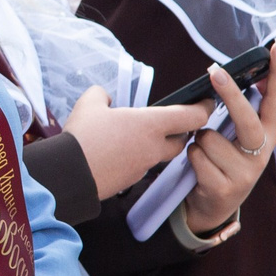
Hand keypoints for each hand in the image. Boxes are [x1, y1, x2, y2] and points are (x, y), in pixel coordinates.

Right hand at [61, 87, 211, 200]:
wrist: (68, 175)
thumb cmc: (82, 137)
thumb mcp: (89, 104)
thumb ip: (101, 95)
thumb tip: (103, 97)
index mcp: (149, 124)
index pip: (191, 117)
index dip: (203, 109)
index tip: (207, 103)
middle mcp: (153, 147)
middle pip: (181, 139)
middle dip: (182, 130)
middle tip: (174, 120)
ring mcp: (143, 166)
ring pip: (161, 154)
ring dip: (158, 144)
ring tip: (140, 135)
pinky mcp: (130, 180)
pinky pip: (142, 165)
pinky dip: (138, 157)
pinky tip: (120, 151)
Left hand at [182, 41, 275, 236]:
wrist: (213, 208)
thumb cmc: (223, 163)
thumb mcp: (237, 139)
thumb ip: (239, 113)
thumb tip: (226, 74)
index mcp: (267, 136)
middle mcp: (262, 155)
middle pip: (247, 120)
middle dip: (230, 95)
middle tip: (214, 70)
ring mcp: (245, 174)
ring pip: (210, 138)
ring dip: (199, 139)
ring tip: (203, 151)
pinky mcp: (225, 188)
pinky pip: (197, 157)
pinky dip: (191, 157)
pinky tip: (198, 169)